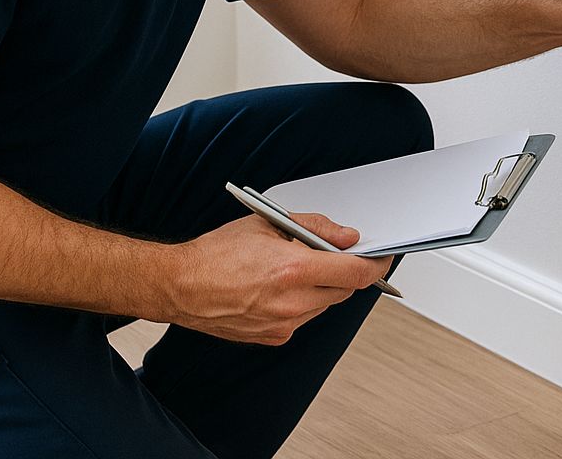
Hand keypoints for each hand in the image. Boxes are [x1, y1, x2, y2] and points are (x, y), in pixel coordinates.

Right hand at [159, 212, 392, 345]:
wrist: (180, 286)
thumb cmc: (216, 253)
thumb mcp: (268, 223)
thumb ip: (315, 228)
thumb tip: (347, 238)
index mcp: (292, 269)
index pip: (355, 273)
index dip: (375, 265)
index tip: (381, 258)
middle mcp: (291, 302)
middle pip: (344, 290)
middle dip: (346, 272)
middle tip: (336, 256)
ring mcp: (283, 324)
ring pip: (325, 305)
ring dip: (323, 287)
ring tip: (295, 269)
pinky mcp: (274, 338)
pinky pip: (305, 318)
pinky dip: (303, 302)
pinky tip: (279, 288)